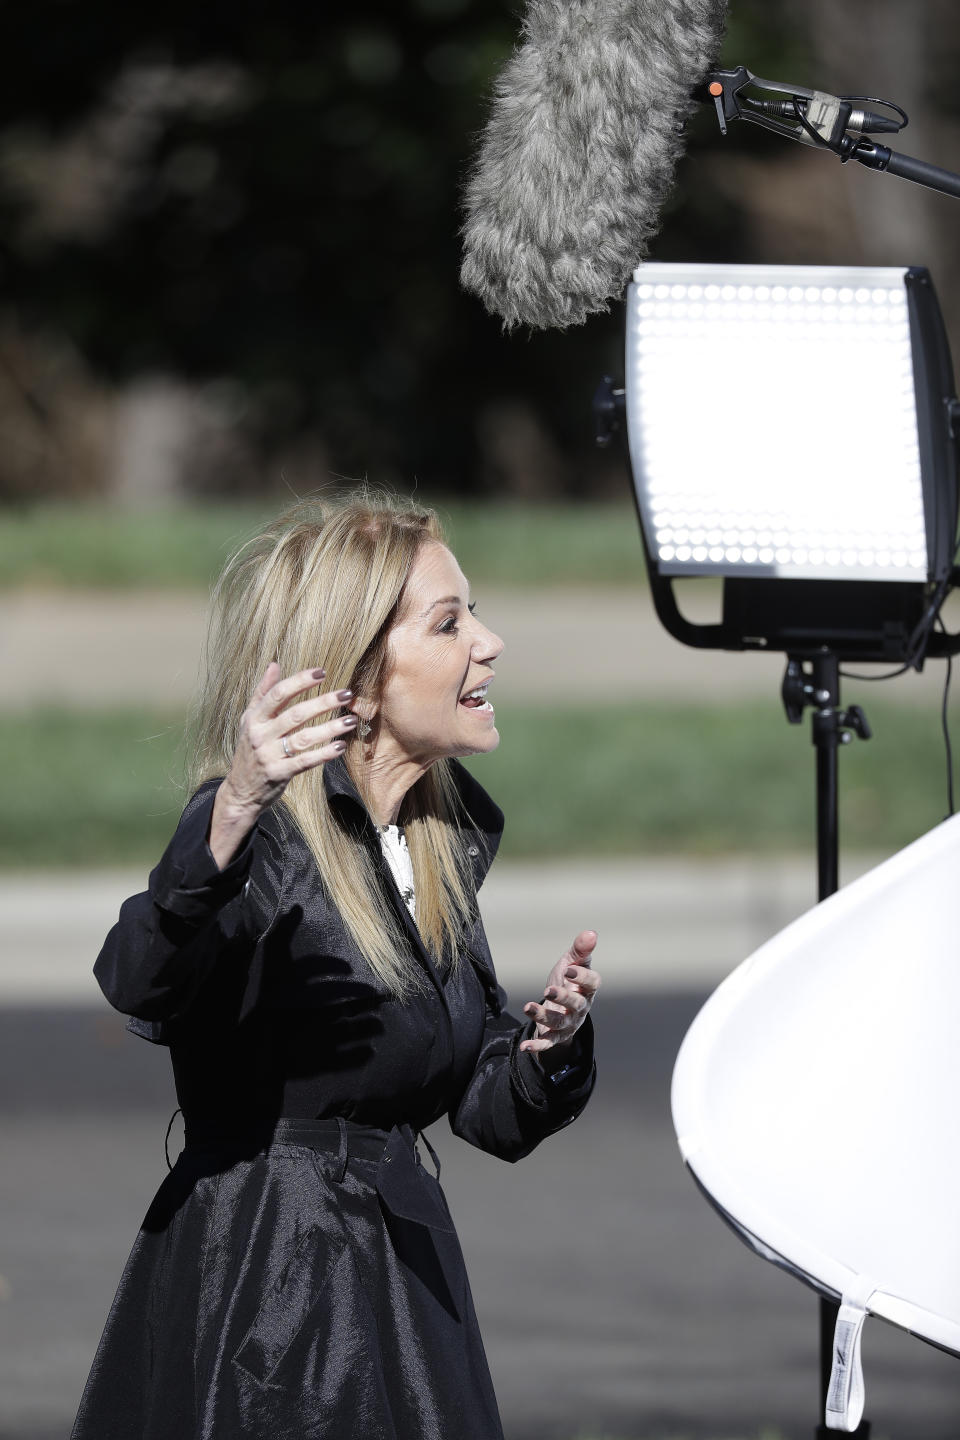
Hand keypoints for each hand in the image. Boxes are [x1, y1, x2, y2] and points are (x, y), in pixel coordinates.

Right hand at [209, 663, 356, 867]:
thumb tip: (274, 664)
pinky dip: (323, 754)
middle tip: (346, 694)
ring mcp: (269, 755)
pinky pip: (305, 761)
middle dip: (323, 702)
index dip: (300, 681)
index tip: (322, 672)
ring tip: (351, 720)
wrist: (240, 791)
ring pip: (304, 738)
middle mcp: (260, 734)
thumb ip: (262, 693)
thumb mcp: (249, 720)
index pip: (278, 694)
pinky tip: (340, 747)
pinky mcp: (279, 773)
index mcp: (254, 718)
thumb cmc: (249, 751)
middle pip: (296, 714)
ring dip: (330, 728)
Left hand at [519, 930, 599, 1053]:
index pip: (592, 984)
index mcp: (587, 989)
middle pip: (576, 1005)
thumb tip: (591, 933)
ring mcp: (568, 1023)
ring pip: (558, 1022)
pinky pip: (548, 1042)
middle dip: (563, 998)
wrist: (559, 1006)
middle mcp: (580, 1008)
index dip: (583, 977)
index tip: (569, 969)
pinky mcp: (555, 1036)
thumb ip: (580, 950)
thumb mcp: (572, 963)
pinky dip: (537, 1046)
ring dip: (543, 1016)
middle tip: (548, 990)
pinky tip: (525, 1047)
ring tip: (528, 1007)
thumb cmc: (568, 981)